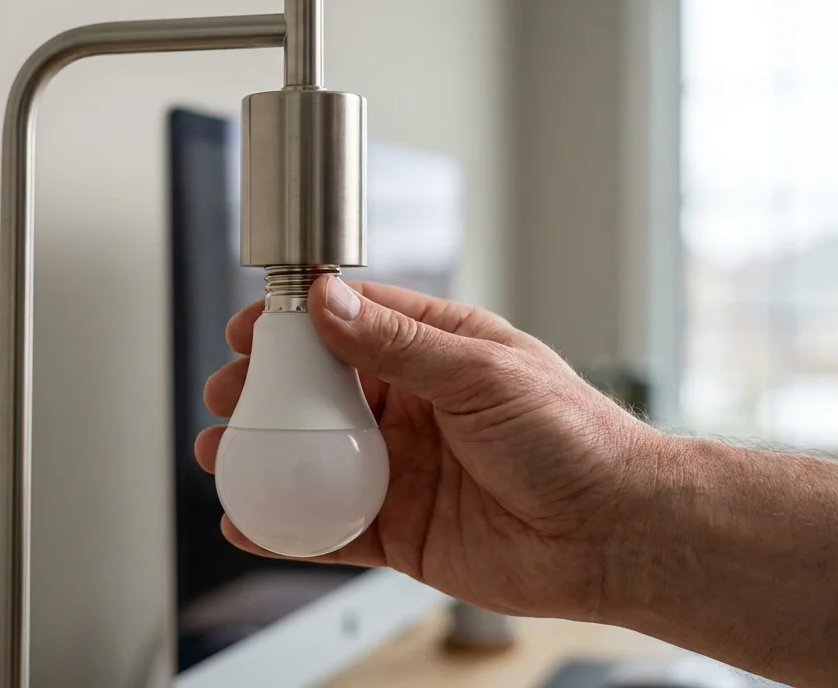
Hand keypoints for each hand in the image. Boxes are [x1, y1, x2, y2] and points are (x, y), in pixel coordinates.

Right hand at [196, 277, 657, 619]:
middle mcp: (414, 408)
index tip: (251, 327)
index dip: (295, 323)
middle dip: (265, 392)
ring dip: (265, 457)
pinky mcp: (401, 529)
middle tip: (228, 395)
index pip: (351, 323)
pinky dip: (289, 527)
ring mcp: (403, 470)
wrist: (614, 532)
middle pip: (318, 392)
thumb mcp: (483, 371)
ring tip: (223, 455)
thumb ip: (400, 343)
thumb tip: (330, 304)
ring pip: (315, 458)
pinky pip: (332, 526)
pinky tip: (250, 522)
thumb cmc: (575, 438)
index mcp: (438, 352)